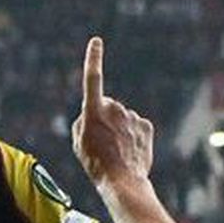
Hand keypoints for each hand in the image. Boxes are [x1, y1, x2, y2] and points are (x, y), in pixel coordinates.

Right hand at [70, 37, 153, 185]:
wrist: (123, 181)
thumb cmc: (96, 163)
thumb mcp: (78, 142)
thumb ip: (83, 121)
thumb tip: (93, 114)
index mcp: (94, 111)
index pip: (92, 79)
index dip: (93, 59)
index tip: (96, 42)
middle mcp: (114, 108)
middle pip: (107, 106)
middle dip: (104, 118)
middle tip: (101, 142)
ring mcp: (132, 116)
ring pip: (122, 118)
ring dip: (118, 129)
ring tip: (115, 151)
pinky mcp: (146, 125)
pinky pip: (135, 126)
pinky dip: (132, 135)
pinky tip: (129, 150)